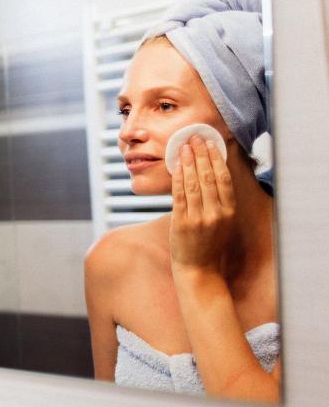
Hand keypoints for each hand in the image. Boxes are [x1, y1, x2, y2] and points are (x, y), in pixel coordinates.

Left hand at [169, 135, 234, 273]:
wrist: (199, 269)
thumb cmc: (209, 243)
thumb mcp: (222, 221)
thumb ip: (218, 200)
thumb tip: (210, 172)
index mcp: (229, 211)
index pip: (223, 178)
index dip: (216, 158)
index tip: (210, 143)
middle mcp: (216, 213)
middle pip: (209, 177)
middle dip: (201, 154)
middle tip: (195, 138)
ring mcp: (198, 218)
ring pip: (193, 183)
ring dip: (188, 162)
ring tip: (183, 146)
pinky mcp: (181, 223)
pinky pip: (179, 195)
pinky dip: (178, 178)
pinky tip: (176, 166)